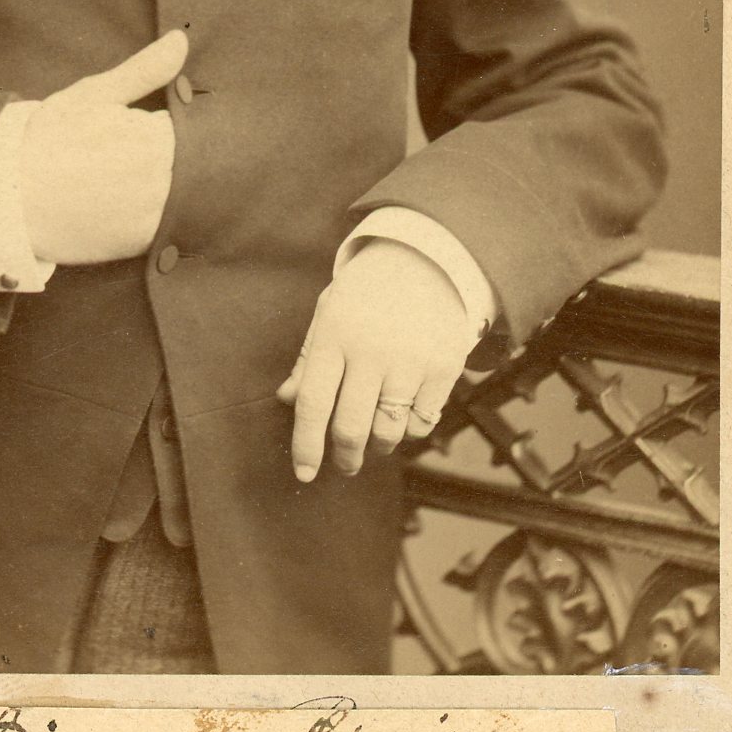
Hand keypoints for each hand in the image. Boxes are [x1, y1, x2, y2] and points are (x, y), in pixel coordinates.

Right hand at [21, 29, 187, 266]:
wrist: (9, 197)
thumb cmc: (50, 138)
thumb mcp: (94, 94)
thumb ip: (145, 70)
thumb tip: (181, 40)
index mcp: (154, 136)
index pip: (190, 128)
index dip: (165, 126)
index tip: (136, 130)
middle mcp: (159, 177)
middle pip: (188, 162)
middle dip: (164, 155)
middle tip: (119, 157)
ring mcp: (151, 214)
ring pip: (178, 194)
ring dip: (160, 186)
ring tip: (116, 180)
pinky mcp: (140, 242)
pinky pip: (162, 224)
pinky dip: (148, 214)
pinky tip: (117, 204)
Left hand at [276, 240, 470, 480]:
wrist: (428, 259)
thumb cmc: (368, 291)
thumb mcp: (330, 311)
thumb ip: (309, 357)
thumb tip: (287, 401)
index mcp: (335, 335)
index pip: (313, 403)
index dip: (306, 445)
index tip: (304, 473)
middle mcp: (371, 350)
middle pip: (351, 428)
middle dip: (345, 458)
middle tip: (344, 466)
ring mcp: (410, 361)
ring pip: (388, 432)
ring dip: (378, 446)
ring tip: (375, 439)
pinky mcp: (443, 368)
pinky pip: (422, 423)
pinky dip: (410, 430)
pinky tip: (404, 415)